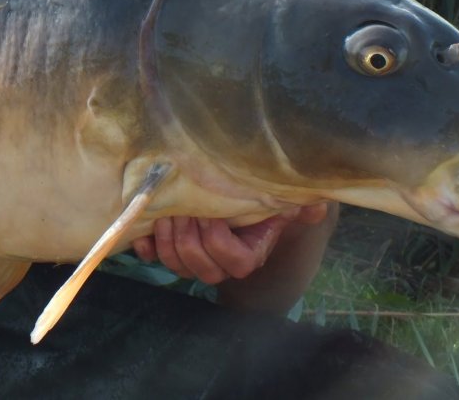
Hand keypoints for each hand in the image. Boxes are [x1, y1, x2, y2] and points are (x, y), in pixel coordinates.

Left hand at [131, 204, 329, 283]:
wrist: (240, 194)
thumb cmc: (264, 197)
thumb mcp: (286, 198)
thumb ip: (302, 206)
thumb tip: (314, 207)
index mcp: (249, 254)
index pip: (232, 260)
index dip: (217, 240)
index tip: (211, 213)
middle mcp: (220, 264)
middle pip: (198, 265)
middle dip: (187, 236)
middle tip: (183, 207)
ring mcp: (194, 260)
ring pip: (176, 264)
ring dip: (167, 239)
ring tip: (167, 212)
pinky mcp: (172, 250)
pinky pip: (155, 258)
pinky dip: (147, 247)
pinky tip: (144, 231)